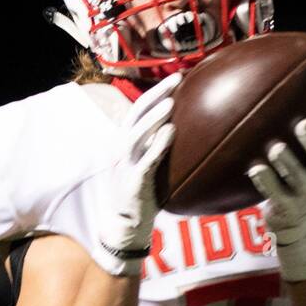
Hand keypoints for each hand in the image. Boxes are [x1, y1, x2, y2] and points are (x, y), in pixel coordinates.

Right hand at [94, 73, 180, 276]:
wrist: (127, 226)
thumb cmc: (142, 196)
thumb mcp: (148, 167)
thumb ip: (158, 148)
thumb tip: (183, 131)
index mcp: (126, 145)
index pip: (137, 112)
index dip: (154, 94)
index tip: (175, 79)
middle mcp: (122, 151)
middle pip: (135, 116)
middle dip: (154, 95)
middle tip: (176, 80)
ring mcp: (126, 166)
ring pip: (135, 135)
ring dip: (153, 117)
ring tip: (171, 103)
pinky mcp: (133, 183)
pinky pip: (145, 160)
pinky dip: (157, 144)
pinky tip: (171, 132)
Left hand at [246, 97, 305, 282]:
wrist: (297, 227)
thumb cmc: (296, 182)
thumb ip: (302, 138)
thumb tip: (279, 98)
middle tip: (303, 124)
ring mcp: (303, 192)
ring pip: (298, 176)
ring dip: (287, 162)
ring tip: (276, 149)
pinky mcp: (286, 206)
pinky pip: (276, 193)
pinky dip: (265, 181)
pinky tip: (254, 169)